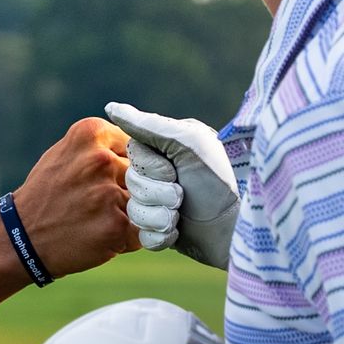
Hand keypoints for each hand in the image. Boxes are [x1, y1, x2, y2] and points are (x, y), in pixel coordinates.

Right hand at [11, 118, 139, 277]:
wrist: (22, 237)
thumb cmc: (48, 194)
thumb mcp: (68, 152)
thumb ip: (106, 146)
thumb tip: (151, 148)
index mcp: (91, 133)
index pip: (138, 146)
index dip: (126, 167)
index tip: (106, 179)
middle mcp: (100, 159)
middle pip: (143, 174)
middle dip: (128, 190)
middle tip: (96, 203)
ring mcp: (109, 194)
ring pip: (145, 202)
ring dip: (129, 214)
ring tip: (96, 219)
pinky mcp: (116, 226)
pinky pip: (143, 230)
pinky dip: (127, 237)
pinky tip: (100, 235)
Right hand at [103, 102, 238, 268]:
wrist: (233, 227)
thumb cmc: (217, 180)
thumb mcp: (188, 143)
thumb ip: (149, 125)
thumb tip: (110, 107)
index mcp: (165, 149)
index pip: (133, 153)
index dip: (152, 168)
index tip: (176, 170)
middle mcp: (159, 174)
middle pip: (131, 182)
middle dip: (158, 194)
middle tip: (183, 196)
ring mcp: (158, 203)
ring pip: (134, 211)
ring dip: (160, 217)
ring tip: (181, 217)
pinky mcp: (160, 231)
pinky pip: (141, 235)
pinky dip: (160, 236)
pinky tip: (178, 232)